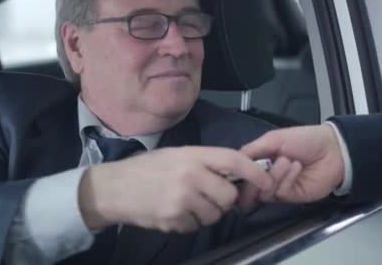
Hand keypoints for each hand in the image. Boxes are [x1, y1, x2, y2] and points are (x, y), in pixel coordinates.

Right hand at [79, 146, 272, 232]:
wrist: (114, 188)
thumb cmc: (147, 168)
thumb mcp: (176, 155)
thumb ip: (204, 162)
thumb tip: (235, 175)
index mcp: (192, 155)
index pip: (233, 161)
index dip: (255, 172)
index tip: (267, 182)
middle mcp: (190, 176)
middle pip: (228, 196)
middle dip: (223, 200)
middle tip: (208, 196)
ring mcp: (182, 200)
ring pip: (214, 215)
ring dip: (206, 213)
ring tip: (185, 202)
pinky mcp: (174, 220)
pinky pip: (195, 226)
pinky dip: (188, 222)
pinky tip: (172, 211)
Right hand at [237, 124, 344, 206]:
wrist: (332, 150)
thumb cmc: (304, 139)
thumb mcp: (273, 138)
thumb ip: (251, 149)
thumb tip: (231, 159)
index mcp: (259, 161)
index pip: (240, 172)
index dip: (236, 173)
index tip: (234, 169)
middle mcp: (265, 176)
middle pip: (247, 187)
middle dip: (251, 179)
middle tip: (258, 171)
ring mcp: (277, 188)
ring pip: (262, 191)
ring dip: (274, 174)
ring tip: (287, 161)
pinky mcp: (291, 197)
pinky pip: (279, 193)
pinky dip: (286, 179)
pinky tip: (297, 167)